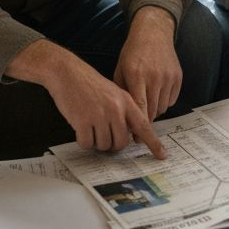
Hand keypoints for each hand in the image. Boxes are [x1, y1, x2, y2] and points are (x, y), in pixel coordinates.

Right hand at [9, 40, 166, 158]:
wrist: (67, 72)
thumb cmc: (88, 84)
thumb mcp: (113, 92)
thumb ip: (123, 111)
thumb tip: (127, 134)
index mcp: (126, 101)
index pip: (144, 126)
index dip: (153, 143)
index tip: (162, 156)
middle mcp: (116, 109)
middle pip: (121, 143)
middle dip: (111, 144)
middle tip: (102, 135)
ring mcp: (100, 115)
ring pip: (103, 145)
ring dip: (95, 142)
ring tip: (89, 126)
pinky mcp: (83, 121)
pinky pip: (87, 143)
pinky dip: (83, 141)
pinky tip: (80, 128)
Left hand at [115, 6, 181, 119]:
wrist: (153, 33)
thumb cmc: (133, 53)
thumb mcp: (121, 69)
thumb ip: (122, 92)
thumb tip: (122, 117)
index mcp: (136, 75)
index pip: (139, 106)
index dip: (137, 125)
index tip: (135, 139)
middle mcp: (154, 76)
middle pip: (152, 111)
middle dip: (146, 122)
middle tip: (139, 130)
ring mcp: (168, 77)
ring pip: (162, 107)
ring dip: (154, 110)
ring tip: (147, 103)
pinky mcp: (178, 77)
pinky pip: (171, 100)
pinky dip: (163, 101)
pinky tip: (156, 92)